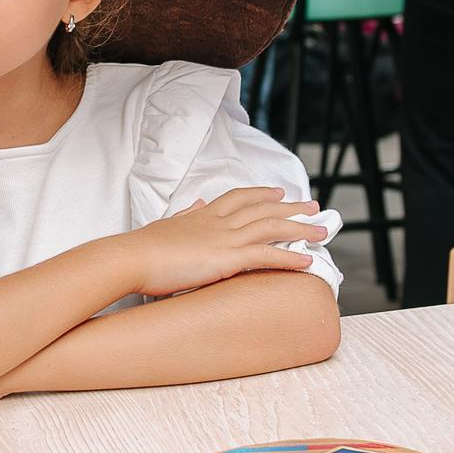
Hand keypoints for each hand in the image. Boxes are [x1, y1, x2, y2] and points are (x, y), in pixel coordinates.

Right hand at [117, 186, 323, 297]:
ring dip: (300, 229)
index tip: (278, 191)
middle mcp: (218, 222)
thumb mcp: (166, 225)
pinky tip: (307, 261)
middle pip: (263, 208)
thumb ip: (184, 215)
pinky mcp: (227, 259)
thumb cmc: (143, 249)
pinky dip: (290, 257)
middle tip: (313, 206)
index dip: (261, 193)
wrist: (132, 258)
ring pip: (271, 227)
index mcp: (203, 215)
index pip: (239, 197)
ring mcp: (224, 239)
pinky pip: (267, 255)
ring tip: (321, 232)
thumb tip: (195, 204)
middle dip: (291, 206)